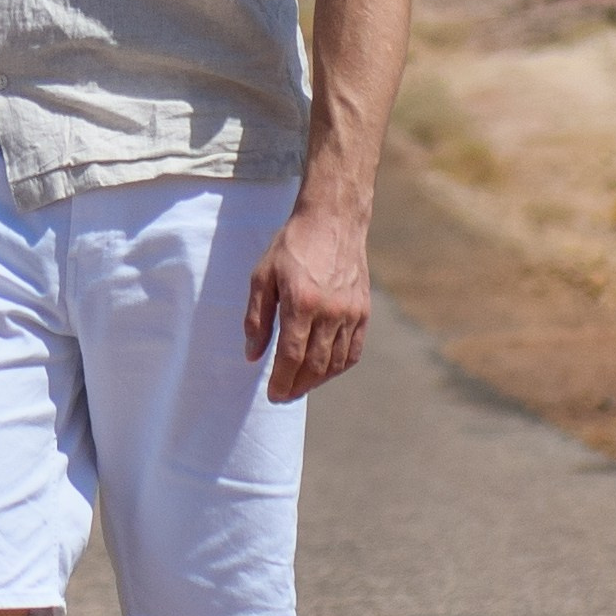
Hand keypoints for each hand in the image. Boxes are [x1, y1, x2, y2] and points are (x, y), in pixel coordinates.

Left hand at [243, 204, 369, 400]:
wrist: (332, 220)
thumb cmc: (292, 246)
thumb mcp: (263, 276)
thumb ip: (256, 318)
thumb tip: (252, 355)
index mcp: (301, 303)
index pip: (292, 356)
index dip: (281, 380)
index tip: (272, 394)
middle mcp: (330, 312)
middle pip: (315, 366)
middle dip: (297, 386)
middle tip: (283, 394)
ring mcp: (350, 312)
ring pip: (335, 362)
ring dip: (317, 380)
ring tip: (300, 385)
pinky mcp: (363, 311)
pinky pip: (354, 351)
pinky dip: (338, 367)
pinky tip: (325, 370)